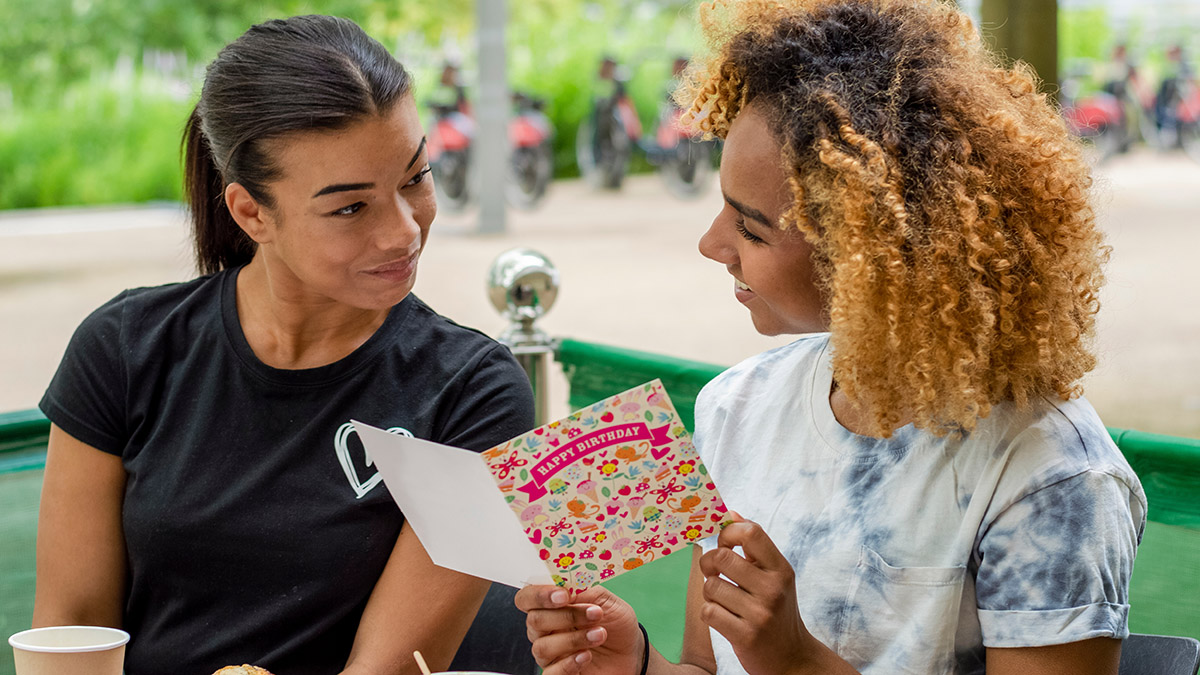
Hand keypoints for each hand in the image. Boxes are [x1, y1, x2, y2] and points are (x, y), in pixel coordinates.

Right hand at [515, 585, 641, 674]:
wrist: (630, 651)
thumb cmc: (614, 622)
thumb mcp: (606, 599)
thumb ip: (584, 590)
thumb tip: (566, 587)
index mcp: (551, 606)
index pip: (527, 598)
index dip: (539, 595)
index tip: (564, 595)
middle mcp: (545, 630)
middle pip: (534, 621)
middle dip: (566, 616)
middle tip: (595, 613)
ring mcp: (551, 653)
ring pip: (542, 647)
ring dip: (573, 640)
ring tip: (600, 635)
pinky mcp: (559, 673)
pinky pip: (550, 673)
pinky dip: (567, 664)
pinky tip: (586, 656)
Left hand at [697, 514, 821, 674]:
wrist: (792, 658)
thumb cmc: (777, 610)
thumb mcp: (774, 575)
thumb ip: (754, 546)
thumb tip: (731, 513)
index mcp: (781, 569)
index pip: (750, 532)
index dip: (727, 533)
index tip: (724, 544)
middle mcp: (773, 588)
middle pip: (722, 557)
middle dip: (709, 563)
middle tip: (715, 572)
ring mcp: (760, 613)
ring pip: (711, 586)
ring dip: (710, 592)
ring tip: (723, 599)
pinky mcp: (745, 635)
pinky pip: (708, 611)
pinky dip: (710, 613)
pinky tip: (723, 617)